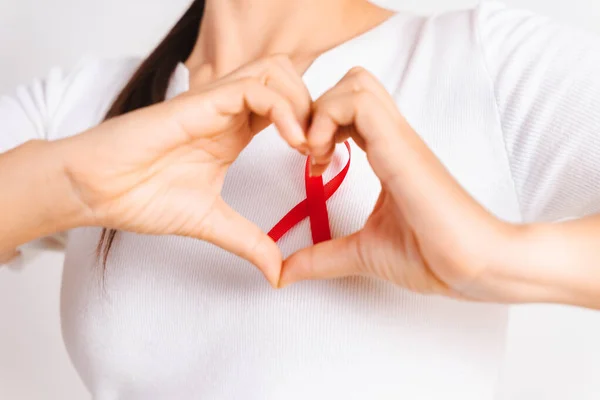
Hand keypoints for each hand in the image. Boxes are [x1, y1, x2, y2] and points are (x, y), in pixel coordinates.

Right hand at [61, 55, 310, 285]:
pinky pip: (254, 87)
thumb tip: (277, 273)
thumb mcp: (211, 222)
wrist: (95, 189)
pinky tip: (291, 141)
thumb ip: (248, 241)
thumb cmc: (140, 196)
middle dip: (315, 108)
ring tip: (308, 145)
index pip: (288, 107)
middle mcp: (229, 110)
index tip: (323, 163)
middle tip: (323, 149)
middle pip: (289, 78)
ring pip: (277, 71)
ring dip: (302, 103)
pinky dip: (283, 109)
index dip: (313, 127)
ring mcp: (215, 102)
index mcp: (235, 130)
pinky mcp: (200, 101)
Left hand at [280, 67, 516, 301]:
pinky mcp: (399, 143)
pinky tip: (324, 156)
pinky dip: (328, 118)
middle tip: (310, 151)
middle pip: (352, 84)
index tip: (313, 165)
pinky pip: (358, 102)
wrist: (472, 265)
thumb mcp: (362, 253)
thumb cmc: (430, 256)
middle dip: (318, 109)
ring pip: (354, 83)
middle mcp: (392, 139)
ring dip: (322, 111)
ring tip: (318, 154)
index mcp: (386, 155)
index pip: (351, 110)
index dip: (321, 127)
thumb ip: (323, 257)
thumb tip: (285, 273)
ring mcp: (397, 138)